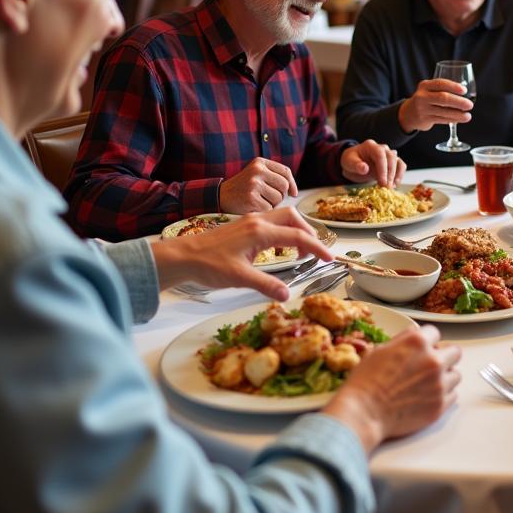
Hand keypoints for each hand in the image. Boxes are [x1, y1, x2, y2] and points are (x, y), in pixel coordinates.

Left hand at [150, 207, 330, 298]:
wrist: (182, 256)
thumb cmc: (208, 265)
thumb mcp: (239, 278)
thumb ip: (266, 285)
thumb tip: (288, 295)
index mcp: (260, 231)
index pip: (298, 236)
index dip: (317, 247)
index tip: (329, 258)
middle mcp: (258, 221)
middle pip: (294, 218)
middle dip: (308, 233)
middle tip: (312, 254)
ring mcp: (250, 221)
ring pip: (283, 217)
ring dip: (295, 231)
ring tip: (298, 252)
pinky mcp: (244, 225)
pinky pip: (272, 222)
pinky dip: (282, 232)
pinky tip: (277, 249)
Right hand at [219, 157, 297, 211]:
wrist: (219, 196)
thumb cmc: (242, 188)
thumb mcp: (256, 174)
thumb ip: (274, 177)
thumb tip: (293, 191)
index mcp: (260, 162)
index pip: (285, 172)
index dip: (292, 184)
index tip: (293, 193)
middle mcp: (257, 171)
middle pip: (284, 186)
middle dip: (281, 195)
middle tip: (269, 199)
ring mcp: (254, 184)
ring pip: (278, 198)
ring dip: (272, 204)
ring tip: (259, 202)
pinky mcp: (251, 198)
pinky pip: (269, 208)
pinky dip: (264, 211)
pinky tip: (254, 207)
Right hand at [325, 325, 461, 452]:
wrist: (364, 413)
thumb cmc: (366, 382)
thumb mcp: (380, 350)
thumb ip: (403, 340)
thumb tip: (415, 336)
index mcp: (417, 343)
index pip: (435, 333)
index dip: (427, 341)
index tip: (423, 348)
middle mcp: (433, 361)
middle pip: (454, 352)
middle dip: (443, 356)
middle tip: (431, 365)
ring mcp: (439, 384)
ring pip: (456, 375)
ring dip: (445, 376)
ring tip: (429, 383)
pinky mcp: (440, 406)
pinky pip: (453, 395)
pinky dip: (443, 395)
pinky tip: (428, 396)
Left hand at [341, 140, 404, 185]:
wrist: (354, 162)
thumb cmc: (352, 161)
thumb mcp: (348, 162)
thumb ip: (356, 165)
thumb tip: (364, 168)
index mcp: (370, 146)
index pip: (380, 154)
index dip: (383, 168)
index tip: (382, 182)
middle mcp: (382, 148)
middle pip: (391, 158)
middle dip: (390, 174)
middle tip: (386, 187)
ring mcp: (389, 154)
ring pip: (398, 162)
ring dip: (396, 176)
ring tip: (390, 187)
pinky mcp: (393, 162)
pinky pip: (401, 166)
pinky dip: (399, 176)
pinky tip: (394, 185)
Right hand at [398, 78, 472, 133]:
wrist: (408, 113)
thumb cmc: (426, 99)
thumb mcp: (429, 90)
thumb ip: (442, 89)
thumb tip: (466, 93)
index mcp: (425, 85)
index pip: (440, 83)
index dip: (453, 86)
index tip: (464, 90)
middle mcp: (422, 96)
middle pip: (443, 98)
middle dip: (458, 102)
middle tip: (470, 105)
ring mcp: (422, 109)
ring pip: (443, 111)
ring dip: (458, 114)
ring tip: (468, 116)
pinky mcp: (424, 119)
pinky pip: (441, 119)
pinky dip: (452, 120)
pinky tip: (459, 119)